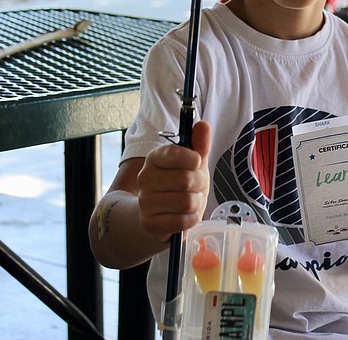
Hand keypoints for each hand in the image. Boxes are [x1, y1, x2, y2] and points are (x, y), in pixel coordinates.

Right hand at [136, 120, 211, 242]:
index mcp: (154, 158)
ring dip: (197, 203)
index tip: (196, 162)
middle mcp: (145, 177)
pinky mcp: (149, 222)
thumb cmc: (179, 185)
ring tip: (191, 201)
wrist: (161, 214)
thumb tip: (203, 124)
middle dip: (200, 185)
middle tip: (196, 187)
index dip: (193, 159)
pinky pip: (182, 221)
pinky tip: (185, 216)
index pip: (175, 153)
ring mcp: (145, 201)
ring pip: (187, 202)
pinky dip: (191, 219)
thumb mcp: (192, 164)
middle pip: (186, 180)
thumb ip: (199, 145)